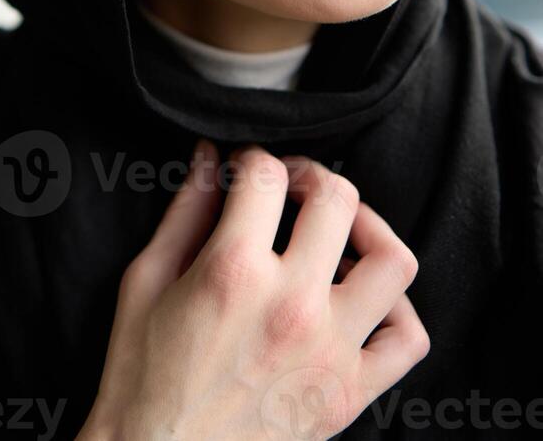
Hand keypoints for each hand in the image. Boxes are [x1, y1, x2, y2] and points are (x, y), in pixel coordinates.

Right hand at [75, 141, 429, 439]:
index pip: (267, 176)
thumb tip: (210, 157)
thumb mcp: (145, 280)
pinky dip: (396, 308)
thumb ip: (184, 211)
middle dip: (311, 175)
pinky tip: (362, 297)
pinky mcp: (349, 393)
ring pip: (392, 261)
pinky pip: (409, 339)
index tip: (245, 169)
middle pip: (337, 199)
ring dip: (370, 229)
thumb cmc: (142, 376)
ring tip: (339, 233)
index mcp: (233, 272)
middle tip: (290, 186)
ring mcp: (329, 352)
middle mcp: (291, 305)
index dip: (254, 158)